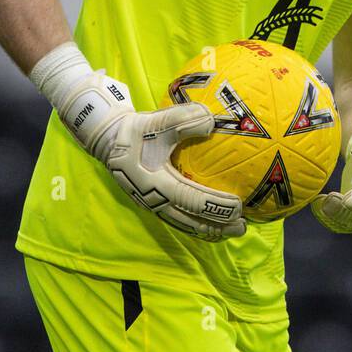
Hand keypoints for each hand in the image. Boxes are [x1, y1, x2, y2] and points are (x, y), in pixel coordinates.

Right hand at [56, 70, 245, 241]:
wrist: (109, 141)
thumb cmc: (137, 131)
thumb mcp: (157, 121)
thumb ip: (183, 119)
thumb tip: (211, 121)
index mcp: (156, 183)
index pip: (192, 199)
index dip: (215, 206)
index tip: (239, 206)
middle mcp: (155, 200)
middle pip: (190, 221)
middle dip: (217, 226)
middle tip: (242, 228)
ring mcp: (153, 206)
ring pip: (185, 225)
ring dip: (209, 230)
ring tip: (232, 232)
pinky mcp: (153, 205)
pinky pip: (179, 220)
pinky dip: (197, 225)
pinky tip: (213, 226)